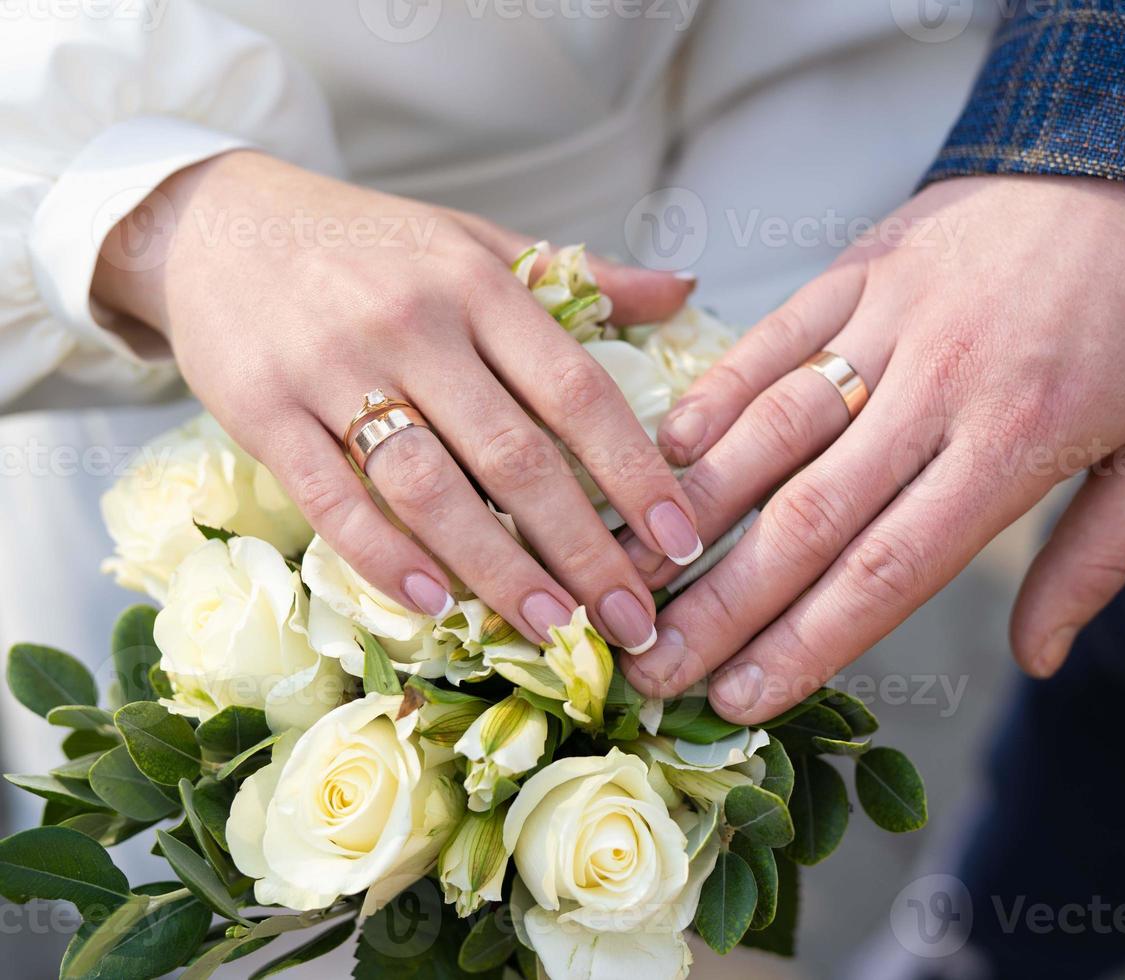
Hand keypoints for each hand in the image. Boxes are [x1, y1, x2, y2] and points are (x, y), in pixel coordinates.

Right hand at [93, 150, 702, 650]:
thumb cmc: (369, 244)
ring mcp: (332, 369)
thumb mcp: (474, 241)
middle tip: (631, 619)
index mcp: (477, 284)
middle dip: (582, 548)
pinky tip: (436, 603)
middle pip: (514, 455)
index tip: (679, 539)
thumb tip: (682, 291)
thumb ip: (577, 277)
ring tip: (553, 630)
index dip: (635, 472)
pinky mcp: (262, 411)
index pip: (577, 390)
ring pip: (430, 488)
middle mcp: (412, 324)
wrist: (220, 222)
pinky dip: (385, 556)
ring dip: (499, 569)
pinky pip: (333, 498)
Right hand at [619, 174, 1124, 721]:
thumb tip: (1036, 660)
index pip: (889, 569)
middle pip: (811, 516)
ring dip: (695, 508)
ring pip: (775, 428)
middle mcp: (940, 387)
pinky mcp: (862, 267)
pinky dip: (716, 393)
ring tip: (631, 573)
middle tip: (651, 667)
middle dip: (723, 604)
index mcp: (1017, 444)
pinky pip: (774, 336)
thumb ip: (1097, 561)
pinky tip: (667, 449)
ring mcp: (891, 320)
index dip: (806, 643)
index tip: (739, 699)